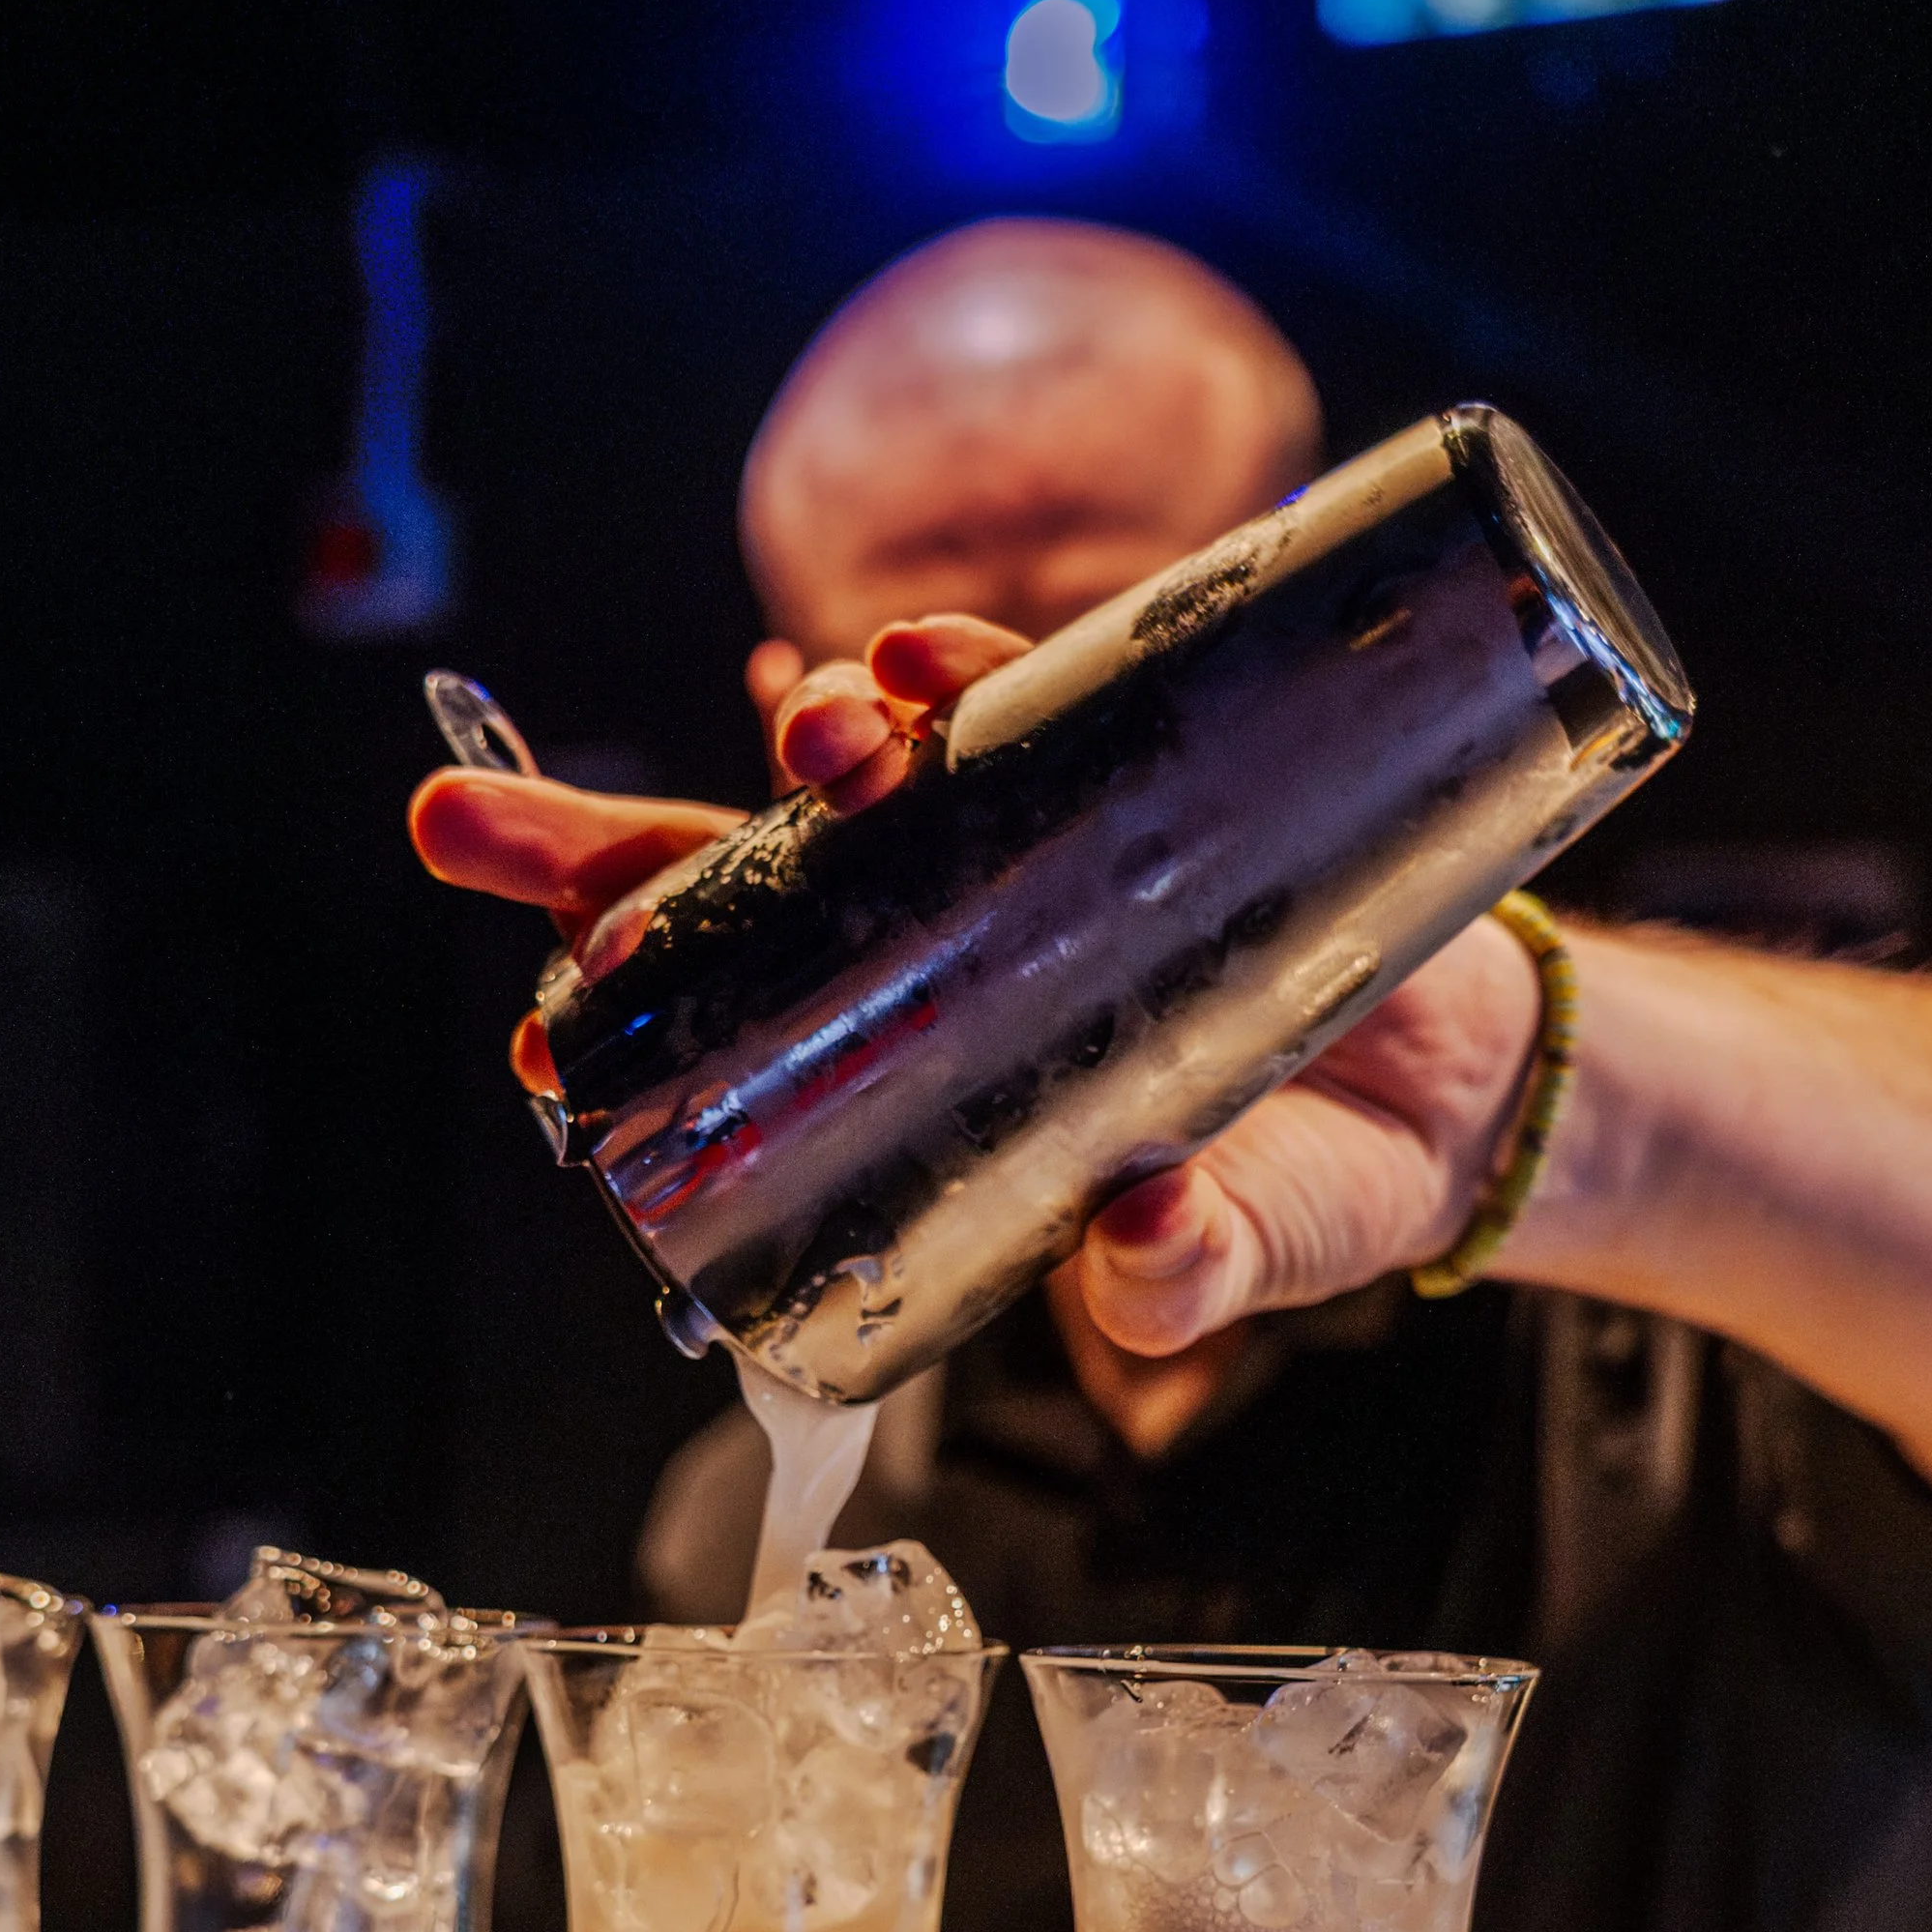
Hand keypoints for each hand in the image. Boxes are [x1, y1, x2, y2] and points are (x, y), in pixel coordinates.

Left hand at [409, 614, 1543, 1349]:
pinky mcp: (1128, 765)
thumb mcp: (1240, 1258)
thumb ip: (1181, 1274)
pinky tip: (919, 657)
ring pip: (859, 784)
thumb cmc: (1311, 1188)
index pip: (735, 1056)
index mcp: (921, 1089)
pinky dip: (965, 669)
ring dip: (803, 744)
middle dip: (587, 852)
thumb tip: (1139, 1235)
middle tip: (465, 825)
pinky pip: (1022, 696)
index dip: (626, 1043)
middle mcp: (939, 961)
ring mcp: (1020, 855)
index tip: (537, 1057)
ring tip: (802, 725)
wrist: (1466, 1091)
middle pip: (726, 893)